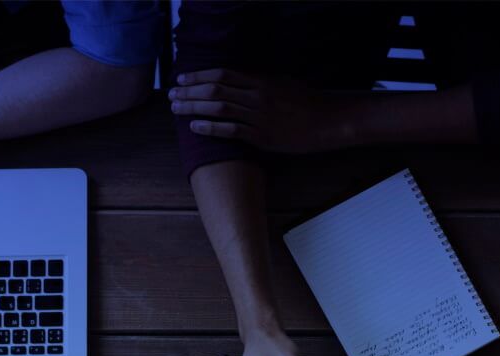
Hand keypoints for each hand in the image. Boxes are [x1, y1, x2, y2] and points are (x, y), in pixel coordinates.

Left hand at [169, 69, 347, 152]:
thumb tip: (241, 81)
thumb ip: (260, 82)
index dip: (199, 76)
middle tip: (171, 95)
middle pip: (215, 90)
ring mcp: (259, 116)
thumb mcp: (283, 83)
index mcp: (260, 80)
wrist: (328, 122)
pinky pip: (231, 131)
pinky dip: (211, 128)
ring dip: (193, 108)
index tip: (182, 79)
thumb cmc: (308, 102)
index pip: (222, 74)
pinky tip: (195, 127)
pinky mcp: (263, 136)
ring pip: (219, 108)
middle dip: (189, 92)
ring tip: (176, 109)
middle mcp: (256, 95)